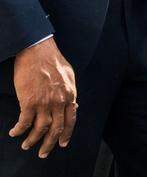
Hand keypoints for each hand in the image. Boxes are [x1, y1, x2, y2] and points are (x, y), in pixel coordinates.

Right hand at [8, 38, 77, 158]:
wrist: (38, 51)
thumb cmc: (53, 61)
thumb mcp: (69, 76)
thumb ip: (70, 92)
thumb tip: (73, 103)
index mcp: (70, 95)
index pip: (71, 120)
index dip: (66, 134)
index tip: (62, 143)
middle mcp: (59, 102)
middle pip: (56, 128)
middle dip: (49, 144)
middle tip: (43, 153)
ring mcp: (44, 103)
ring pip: (40, 129)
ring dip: (33, 140)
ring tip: (27, 145)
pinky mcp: (29, 102)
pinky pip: (25, 122)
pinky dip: (19, 130)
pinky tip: (15, 132)